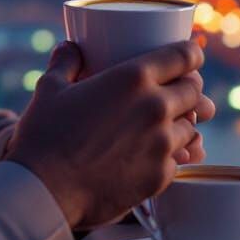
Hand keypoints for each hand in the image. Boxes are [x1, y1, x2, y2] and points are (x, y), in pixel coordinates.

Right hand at [5, 39, 215, 228]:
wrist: (44, 191)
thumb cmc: (44, 135)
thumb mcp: (50, 87)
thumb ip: (65, 62)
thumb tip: (70, 48)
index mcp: (134, 78)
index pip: (184, 56)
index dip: (190, 54)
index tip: (187, 58)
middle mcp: (156, 107)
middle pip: (194, 90)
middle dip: (189, 88)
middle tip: (174, 91)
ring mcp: (162, 144)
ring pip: (192, 126)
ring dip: (182, 122)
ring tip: (165, 125)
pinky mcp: (160, 176)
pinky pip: (180, 160)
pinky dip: (172, 155)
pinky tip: (155, 155)